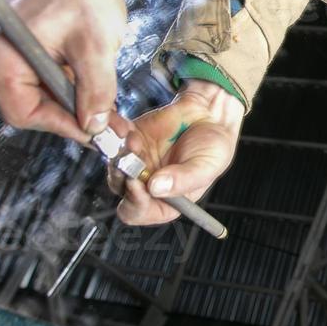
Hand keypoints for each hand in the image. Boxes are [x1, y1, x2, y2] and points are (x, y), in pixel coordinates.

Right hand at [0, 0, 137, 140]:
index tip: (95, 134)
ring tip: (110, 116)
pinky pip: (44, 79)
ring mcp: (8, 51)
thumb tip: (94, 126)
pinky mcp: (23, 47)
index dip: (61, 126)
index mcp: (0, 53)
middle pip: (29, 106)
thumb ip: (95, 90)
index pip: (23, 110)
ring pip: (40, 95)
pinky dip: (71, 89)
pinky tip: (96, 95)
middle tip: (109, 130)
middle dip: (71, 119)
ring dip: (74, 107)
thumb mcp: (96, 45)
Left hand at [113, 79, 244, 226]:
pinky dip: (116, 134)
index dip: (134, 202)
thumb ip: (184, 179)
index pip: (139, 212)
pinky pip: (113, 140)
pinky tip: (129, 129)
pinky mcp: (131, 139)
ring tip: (135, 140)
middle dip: (123, 175)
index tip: (137, 184)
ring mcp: (137, 161)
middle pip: (120, 189)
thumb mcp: (207, 167)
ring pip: (113, 165)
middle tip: (133, 159)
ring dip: (119, 153)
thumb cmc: (214, 146)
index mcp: (165, 201)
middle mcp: (147, 184)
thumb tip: (156, 188)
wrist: (211, 113)